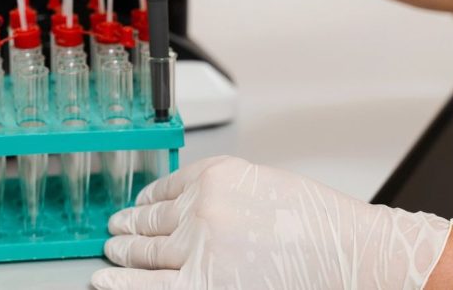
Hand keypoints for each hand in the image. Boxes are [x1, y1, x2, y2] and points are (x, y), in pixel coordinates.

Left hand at [91, 156, 452, 289]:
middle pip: (152, 218)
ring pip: (146, 249)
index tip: (139, 202)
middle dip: (130, 224)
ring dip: (124, 251)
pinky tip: (105, 280)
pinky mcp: (202, 284)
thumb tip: (188, 208)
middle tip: (116, 227)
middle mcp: (201, 206)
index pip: (167, 185)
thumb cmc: (318, 223)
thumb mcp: (262, 184)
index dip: (147, 197)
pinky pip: (150, 285)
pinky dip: (122, 284)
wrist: (347, 253)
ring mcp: (199, 246)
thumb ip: (222, 192)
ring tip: (112, 251)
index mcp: (216, 174)